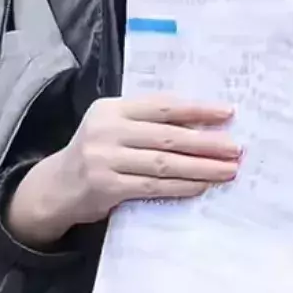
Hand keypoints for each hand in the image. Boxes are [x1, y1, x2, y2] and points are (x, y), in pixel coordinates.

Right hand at [7, 96, 241, 248]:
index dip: (197, 110)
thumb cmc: (96, 154)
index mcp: (112, 108)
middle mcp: (106, 130)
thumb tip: (202, 126)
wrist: (57, 187)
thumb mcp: (113, 127)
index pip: (162, 106)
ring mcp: (105, 159)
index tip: (228, 113)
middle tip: (236, 148)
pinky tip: (202, 186)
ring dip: (201, 167)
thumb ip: (147, 123)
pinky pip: (153, 187)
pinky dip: (181, 186)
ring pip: (164, 163)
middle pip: (168, 136)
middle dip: (207, 143)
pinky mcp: (107, 187)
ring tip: (228, 170)